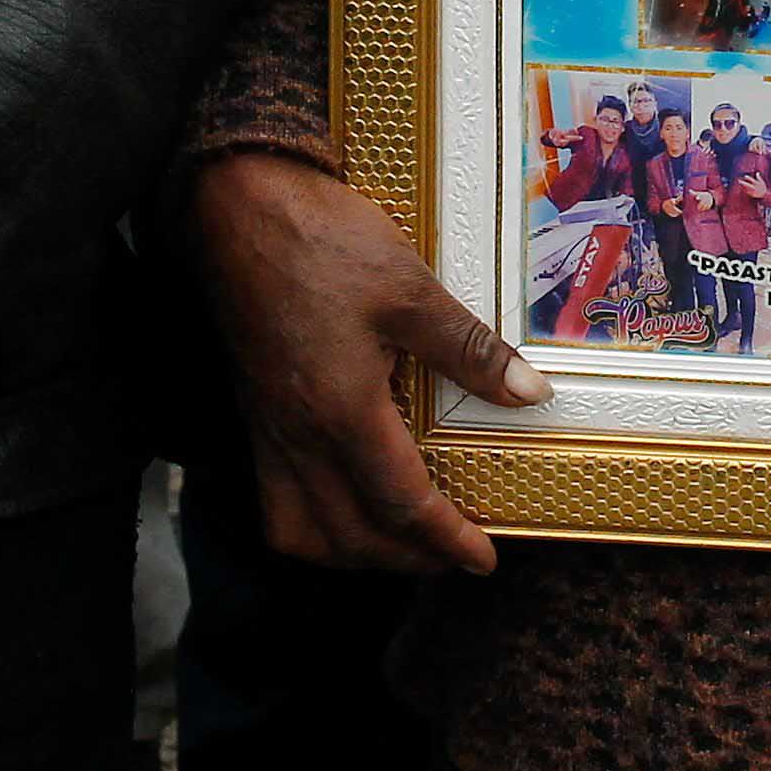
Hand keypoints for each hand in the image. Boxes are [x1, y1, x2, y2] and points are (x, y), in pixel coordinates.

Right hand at [193, 153, 546, 575]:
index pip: (400, 504)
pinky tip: (341, 503)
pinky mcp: (253, 414)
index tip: (481, 558)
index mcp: (343, 410)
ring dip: (353, 553)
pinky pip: (273, 500)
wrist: (239, 209)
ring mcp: (269, 429)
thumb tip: (530, 394)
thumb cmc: (324, 241)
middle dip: (405, 560)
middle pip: (350, 536)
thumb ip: (469, 349)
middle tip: (452, 555)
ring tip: (399, 540)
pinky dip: (311, 524)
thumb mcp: (410, 289)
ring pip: (301, 531)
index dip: (445, 540)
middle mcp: (299, 435)